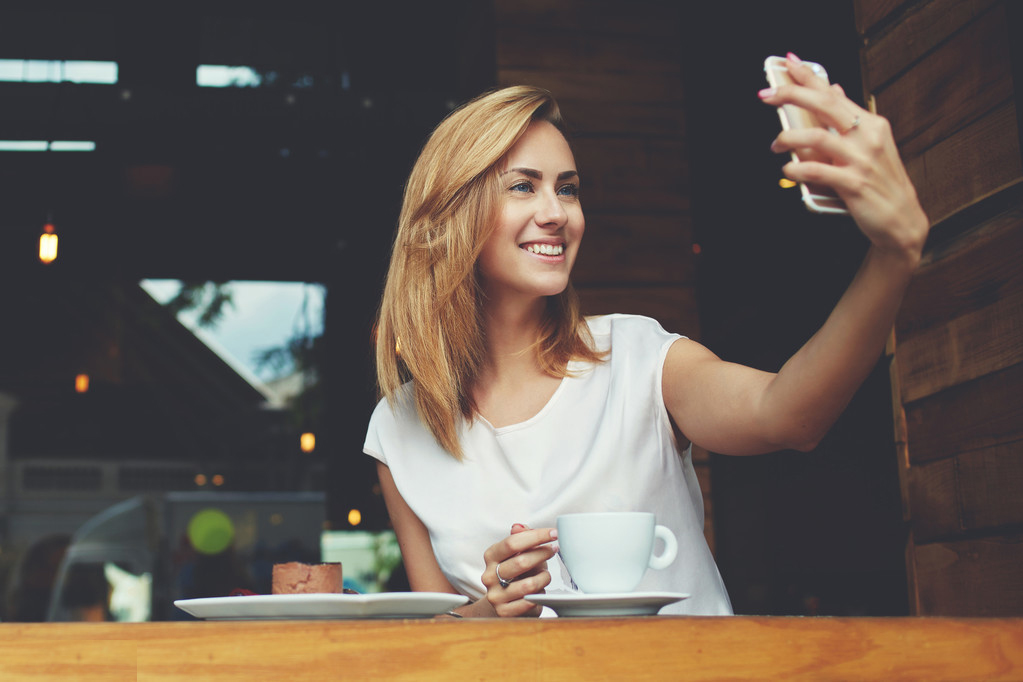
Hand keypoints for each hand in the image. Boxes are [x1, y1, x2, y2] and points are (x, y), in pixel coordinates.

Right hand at [481, 524, 556, 616]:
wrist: (505, 601)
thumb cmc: (517, 572)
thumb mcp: (519, 553)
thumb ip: (521, 538)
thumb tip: (519, 527)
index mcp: (491, 556)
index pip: (513, 542)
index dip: (536, 536)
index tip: (553, 533)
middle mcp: (489, 575)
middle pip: (521, 561)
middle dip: (542, 554)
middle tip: (554, 550)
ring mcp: (495, 595)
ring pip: (529, 584)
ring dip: (543, 578)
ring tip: (545, 575)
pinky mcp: (504, 612)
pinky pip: (529, 602)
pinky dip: (540, 595)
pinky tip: (540, 591)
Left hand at [759, 53, 928, 264]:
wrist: (900, 218)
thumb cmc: (880, 181)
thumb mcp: (871, 144)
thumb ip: (850, 119)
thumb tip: (835, 90)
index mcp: (871, 123)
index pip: (834, 93)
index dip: (808, 76)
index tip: (787, 63)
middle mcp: (867, 137)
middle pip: (824, 105)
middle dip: (791, 95)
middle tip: (766, 96)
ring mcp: (861, 160)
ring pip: (816, 138)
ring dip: (788, 139)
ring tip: (775, 145)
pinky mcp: (853, 184)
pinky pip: (816, 172)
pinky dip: (796, 169)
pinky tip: (788, 170)